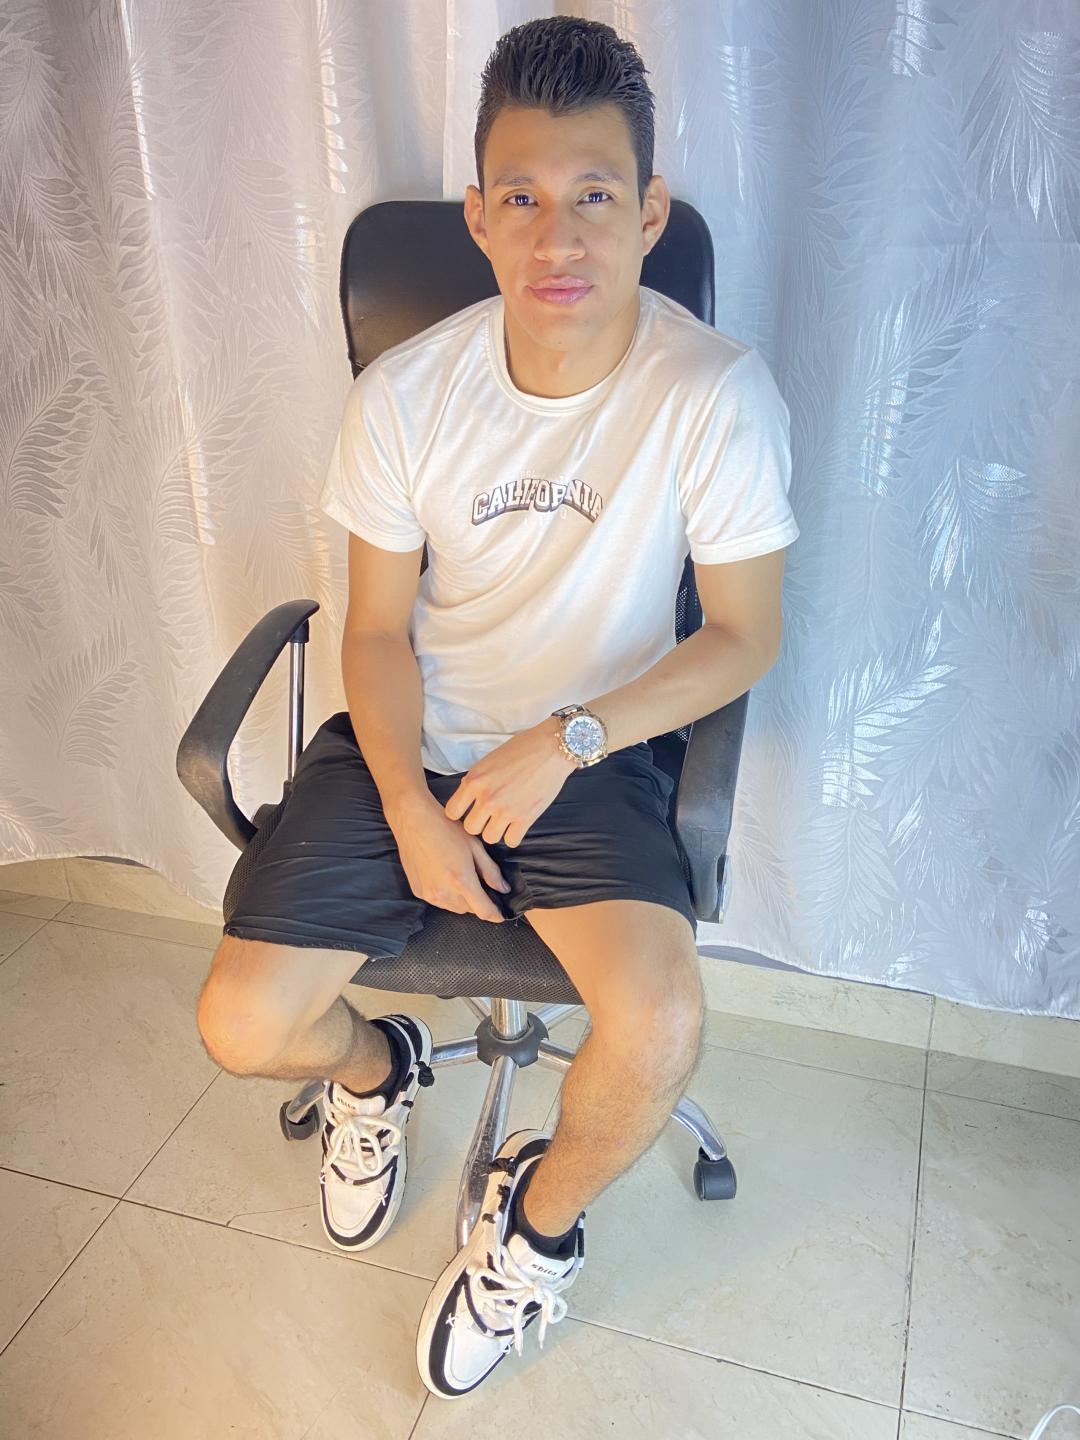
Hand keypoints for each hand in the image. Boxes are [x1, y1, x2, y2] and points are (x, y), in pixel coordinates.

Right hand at [385, 792, 512, 922]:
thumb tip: (503, 889)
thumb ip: (491, 871)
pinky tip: (444, 875)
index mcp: (461, 880)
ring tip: (459, 876)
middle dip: (477, 901)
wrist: (413, 821)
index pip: (483, 911)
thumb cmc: (446, 829)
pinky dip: (446, 894)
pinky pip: (439, 901)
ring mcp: (429, 894)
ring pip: (454, 907)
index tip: (501, 914)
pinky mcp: (418, 891)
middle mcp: (444, 892)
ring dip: (461, 899)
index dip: (495, 915)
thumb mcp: (475, 846)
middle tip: (478, 882)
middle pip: (469, 910)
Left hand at [443, 719, 577, 847]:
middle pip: (470, 828)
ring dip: (495, 830)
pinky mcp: (526, 818)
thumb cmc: (521, 749)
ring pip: (489, 838)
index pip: (452, 812)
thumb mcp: (488, 761)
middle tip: (488, 815)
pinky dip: (513, 835)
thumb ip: (476, 781)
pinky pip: (511, 841)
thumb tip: (466, 796)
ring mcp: (506, 810)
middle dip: (478, 822)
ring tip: (503, 820)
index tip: (468, 809)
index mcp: (474, 781)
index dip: (460, 812)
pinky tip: (517, 824)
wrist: (552, 748)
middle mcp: (487, 798)